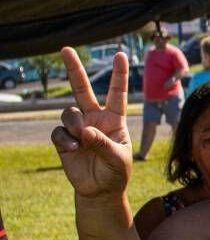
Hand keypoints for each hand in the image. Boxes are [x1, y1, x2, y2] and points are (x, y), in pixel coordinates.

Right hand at [50, 49, 130, 198]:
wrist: (100, 190)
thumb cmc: (116, 172)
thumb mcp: (118, 158)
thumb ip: (103, 143)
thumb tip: (84, 131)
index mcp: (114, 119)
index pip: (117, 93)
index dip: (119, 75)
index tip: (121, 54)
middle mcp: (95, 119)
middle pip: (82, 90)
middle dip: (74, 69)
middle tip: (66, 49)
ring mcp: (78, 128)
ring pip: (69, 113)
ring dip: (74, 125)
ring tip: (81, 140)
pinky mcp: (64, 139)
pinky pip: (58, 131)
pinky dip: (65, 139)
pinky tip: (73, 149)